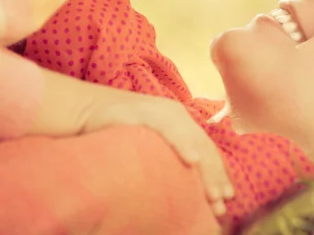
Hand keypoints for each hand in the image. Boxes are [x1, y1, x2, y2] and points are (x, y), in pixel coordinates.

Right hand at [81, 91, 233, 215]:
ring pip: (191, 139)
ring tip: (213, 193)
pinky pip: (167, 129)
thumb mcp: (147, 141)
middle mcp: (175, 113)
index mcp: (179, 120)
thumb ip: (166, 153)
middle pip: (203, 146)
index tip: (226, 198)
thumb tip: (186, 180)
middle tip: (221, 203)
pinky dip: (182, 143)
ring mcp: (160, 111)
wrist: (86, 110)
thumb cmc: (117, 131)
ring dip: (204, 168)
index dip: (217, 172)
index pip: (204, 148)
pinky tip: (192, 159)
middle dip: (215, 177)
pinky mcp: (144, 112)